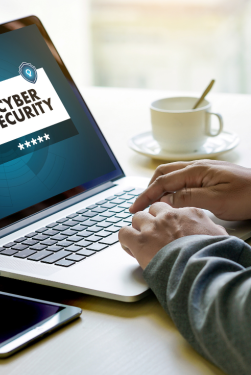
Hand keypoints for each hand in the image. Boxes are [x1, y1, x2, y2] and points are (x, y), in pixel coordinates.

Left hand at [119, 202, 226, 268]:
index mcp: (189, 214)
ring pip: (136, 218)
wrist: (200, 270)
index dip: (166, 219)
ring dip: (138, 229)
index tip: (167, 229)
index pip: (170, 208)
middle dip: (151, 221)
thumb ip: (211, 230)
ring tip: (142, 242)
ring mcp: (152, 227)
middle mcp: (168, 217)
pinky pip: (124, 232)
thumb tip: (213, 232)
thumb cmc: (212, 257)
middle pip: (152, 210)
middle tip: (153, 236)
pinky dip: (125, 240)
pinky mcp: (139, 240)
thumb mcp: (220, 238)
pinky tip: (131, 248)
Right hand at [130, 160, 250, 220]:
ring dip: (158, 187)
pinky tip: (171, 198)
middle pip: (163, 174)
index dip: (145, 195)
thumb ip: (187, 198)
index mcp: (196, 170)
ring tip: (151, 202)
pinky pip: (182, 179)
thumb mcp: (216, 200)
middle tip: (139, 205)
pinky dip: (170, 188)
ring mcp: (203, 170)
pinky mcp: (209, 177)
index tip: (134, 207)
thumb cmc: (249, 196)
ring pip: (172, 175)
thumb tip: (164, 199)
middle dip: (148, 189)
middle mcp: (197, 167)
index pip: (162, 182)